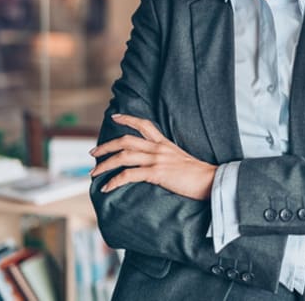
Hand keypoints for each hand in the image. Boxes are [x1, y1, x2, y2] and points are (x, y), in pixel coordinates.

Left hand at [89, 113, 216, 200]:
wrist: (210, 180)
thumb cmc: (198, 174)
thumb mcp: (180, 159)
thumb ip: (166, 158)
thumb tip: (155, 165)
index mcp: (165, 143)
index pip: (144, 125)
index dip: (127, 119)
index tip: (114, 117)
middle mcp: (158, 148)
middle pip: (126, 140)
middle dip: (106, 146)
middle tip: (93, 153)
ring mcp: (157, 159)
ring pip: (123, 156)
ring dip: (105, 164)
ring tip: (94, 172)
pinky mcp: (157, 173)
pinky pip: (129, 175)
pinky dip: (115, 181)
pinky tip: (107, 188)